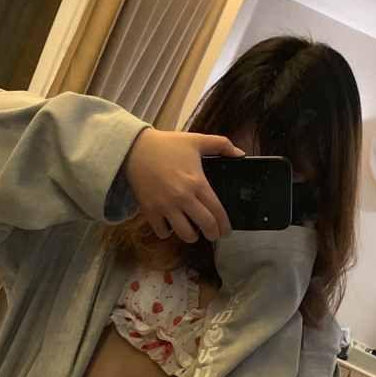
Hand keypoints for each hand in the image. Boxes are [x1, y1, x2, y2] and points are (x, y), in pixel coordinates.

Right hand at [124, 128, 243, 242]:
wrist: (135, 149)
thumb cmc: (167, 145)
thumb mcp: (196, 140)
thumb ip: (221, 144)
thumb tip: (240, 154)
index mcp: (197, 182)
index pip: (217, 211)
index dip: (224, 225)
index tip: (226, 231)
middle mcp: (183, 197)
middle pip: (205, 226)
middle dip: (213, 234)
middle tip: (213, 235)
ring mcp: (165, 206)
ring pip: (185, 234)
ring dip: (192, 236)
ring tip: (193, 231)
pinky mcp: (150, 210)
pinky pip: (162, 232)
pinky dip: (168, 232)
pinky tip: (171, 225)